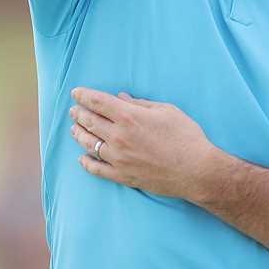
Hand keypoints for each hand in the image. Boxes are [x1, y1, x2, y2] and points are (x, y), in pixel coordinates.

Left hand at [68, 87, 219, 201]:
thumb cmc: (185, 136)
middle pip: (89, 121)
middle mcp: (118, 137)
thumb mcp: (167, 111)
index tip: (76, 92)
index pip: (98, 102)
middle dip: (79, 113)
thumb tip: (121, 97)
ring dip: (78, 134)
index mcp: (130, 117)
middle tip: (73, 110)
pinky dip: (86, 162)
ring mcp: (118, 158)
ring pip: (88, 144)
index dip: (84, 95)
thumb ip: (140, 103)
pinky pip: (96, 169)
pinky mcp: (121, 175)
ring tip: (74, 128)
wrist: (195, 170)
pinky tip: (82, 158)